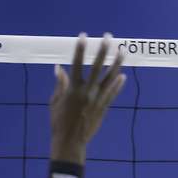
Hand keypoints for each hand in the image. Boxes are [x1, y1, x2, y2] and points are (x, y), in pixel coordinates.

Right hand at [50, 34, 126, 164]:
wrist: (70, 142)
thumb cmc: (58, 122)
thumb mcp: (54, 102)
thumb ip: (60, 84)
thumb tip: (59, 68)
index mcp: (73, 89)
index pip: (77, 63)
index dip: (80, 49)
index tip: (83, 36)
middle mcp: (87, 91)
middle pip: (97, 66)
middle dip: (102, 50)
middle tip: (107, 37)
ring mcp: (97, 99)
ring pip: (110, 78)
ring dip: (116, 63)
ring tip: (122, 51)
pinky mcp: (104, 107)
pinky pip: (113, 93)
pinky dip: (118, 84)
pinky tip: (123, 75)